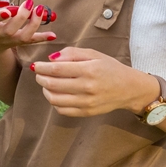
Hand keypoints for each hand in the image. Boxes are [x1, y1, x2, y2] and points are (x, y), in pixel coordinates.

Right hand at [0, 0, 54, 58]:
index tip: (8, 10)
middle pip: (8, 30)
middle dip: (20, 17)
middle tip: (28, 3)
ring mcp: (8, 40)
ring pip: (22, 37)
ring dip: (33, 24)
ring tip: (40, 10)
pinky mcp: (17, 43)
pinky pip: (31, 41)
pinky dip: (42, 38)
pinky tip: (53, 35)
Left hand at [30, 47, 156, 116]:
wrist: (129, 88)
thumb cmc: (110, 68)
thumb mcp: (94, 54)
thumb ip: (71, 53)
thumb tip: (51, 59)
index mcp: (89, 70)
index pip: (57, 69)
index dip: (42, 67)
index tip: (36, 65)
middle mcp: (87, 88)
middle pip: (53, 85)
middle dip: (40, 78)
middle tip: (38, 73)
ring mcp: (87, 103)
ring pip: (55, 99)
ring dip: (45, 91)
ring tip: (46, 83)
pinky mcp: (87, 113)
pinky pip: (62, 110)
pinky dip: (54, 102)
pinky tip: (56, 94)